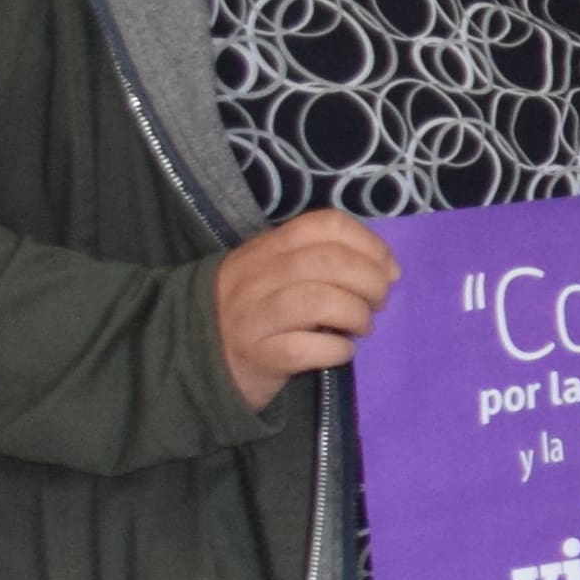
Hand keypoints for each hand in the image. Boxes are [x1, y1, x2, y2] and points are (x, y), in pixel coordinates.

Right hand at [213, 207, 394, 412]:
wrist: (189, 355)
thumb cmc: (250, 311)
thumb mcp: (274, 273)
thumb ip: (319, 262)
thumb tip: (386, 269)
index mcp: (267, 248)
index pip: (324, 225)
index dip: (369, 243)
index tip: (389, 269)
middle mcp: (257, 276)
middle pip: (328, 261)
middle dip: (370, 281)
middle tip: (378, 302)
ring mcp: (253, 316)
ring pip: (319, 300)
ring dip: (356, 314)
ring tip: (361, 326)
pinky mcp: (256, 355)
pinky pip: (307, 348)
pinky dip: (338, 350)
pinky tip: (342, 351)